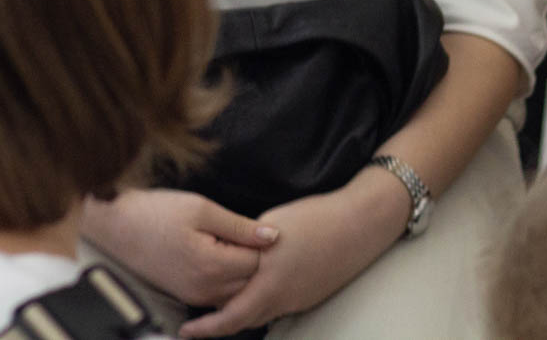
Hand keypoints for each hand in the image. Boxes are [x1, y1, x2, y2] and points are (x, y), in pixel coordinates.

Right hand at [84, 190, 278, 308]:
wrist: (117, 227)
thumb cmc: (157, 212)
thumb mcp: (202, 209)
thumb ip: (240, 227)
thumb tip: (274, 236)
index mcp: (212, 266)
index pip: (258, 262)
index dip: (260, 242)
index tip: (249, 225)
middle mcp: (205, 289)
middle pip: (250, 280)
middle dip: (253, 258)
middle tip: (241, 231)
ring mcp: (195, 296)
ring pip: (236, 290)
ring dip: (240, 269)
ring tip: (227, 240)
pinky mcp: (187, 295)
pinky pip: (220, 293)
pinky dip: (226, 277)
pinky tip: (217, 252)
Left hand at [179, 166, 409, 336]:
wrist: (360, 224)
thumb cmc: (317, 218)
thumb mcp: (271, 226)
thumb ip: (246, 246)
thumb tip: (226, 255)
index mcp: (269, 282)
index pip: (230, 316)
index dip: (205, 328)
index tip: (185, 330)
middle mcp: (282, 298)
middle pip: (243, 321)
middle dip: (218, 325)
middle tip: (196, 325)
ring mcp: (299, 300)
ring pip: (261, 315)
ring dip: (240, 313)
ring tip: (219, 307)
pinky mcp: (311, 296)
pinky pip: (278, 307)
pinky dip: (260, 304)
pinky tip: (256, 291)